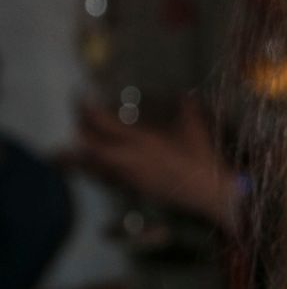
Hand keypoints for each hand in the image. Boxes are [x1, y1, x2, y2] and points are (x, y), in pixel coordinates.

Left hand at [75, 95, 242, 232]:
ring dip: (82, 154)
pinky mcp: (134, 190)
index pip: (102, 123)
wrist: (210, 195)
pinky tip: (97, 164)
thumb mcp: (196, 128)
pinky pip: (105, 178)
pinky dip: (96, 169)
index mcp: (141, 141)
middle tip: (80, 118)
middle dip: (81, 130)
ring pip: (93, 166)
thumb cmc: (204, 160)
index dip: (87, 109)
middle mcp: (129, 160)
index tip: (82, 97)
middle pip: (88, 146)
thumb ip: (187, 107)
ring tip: (74, 144)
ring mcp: (129, 178)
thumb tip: (183, 94)